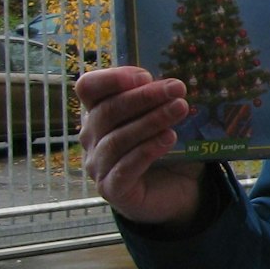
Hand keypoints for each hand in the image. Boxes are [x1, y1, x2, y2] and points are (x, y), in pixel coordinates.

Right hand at [77, 66, 205, 225]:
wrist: (180, 193)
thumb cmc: (170, 151)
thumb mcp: (168, 122)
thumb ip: (165, 102)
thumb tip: (179, 81)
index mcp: (99, 114)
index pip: (89, 88)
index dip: (111, 79)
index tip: (145, 75)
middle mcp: (92, 138)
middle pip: (107, 111)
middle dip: (144, 97)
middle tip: (177, 88)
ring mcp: (98, 165)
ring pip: (117, 139)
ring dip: (150, 121)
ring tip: (180, 109)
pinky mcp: (112, 189)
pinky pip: (125, 168)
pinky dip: (147, 150)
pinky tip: (169, 138)